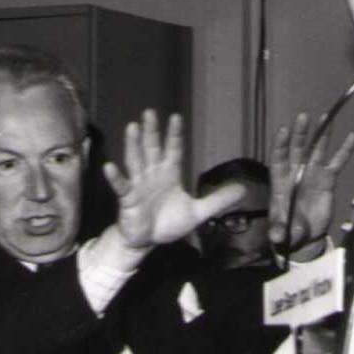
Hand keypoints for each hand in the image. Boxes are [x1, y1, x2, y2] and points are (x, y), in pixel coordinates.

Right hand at [106, 110, 240, 251]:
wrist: (146, 241)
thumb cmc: (168, 223)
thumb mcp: (198, 212)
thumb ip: (218, 200)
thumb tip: (244, 190)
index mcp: (169, 174)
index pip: (173, 150)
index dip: (174, 135)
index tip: (176, 117)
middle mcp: (152, 175)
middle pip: (152, 149)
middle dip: (151, 131)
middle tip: (149, 112)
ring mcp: (138, 185)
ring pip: (136, 161)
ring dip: (133, 145)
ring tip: (131, 127)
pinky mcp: (128, 199)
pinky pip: (121, 187)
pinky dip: (116, 177)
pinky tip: (110, 167)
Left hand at [268, 113, 353, 255]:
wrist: (304, 238)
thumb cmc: (287, 231)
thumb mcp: (282, 233)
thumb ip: (280, 232)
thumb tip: (276, 237)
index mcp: (280, 184)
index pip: (279, 159)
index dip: (281, 145)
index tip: (285, 130)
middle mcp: (295, 174)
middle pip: (297, 150)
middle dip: (300, 134)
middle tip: (303, 117)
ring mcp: (311, 175)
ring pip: (315, 151)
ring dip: (320, 136)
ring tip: (325, 118)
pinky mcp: (326, 181)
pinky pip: (336, 163)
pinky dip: (344, 150)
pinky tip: (352, 137)